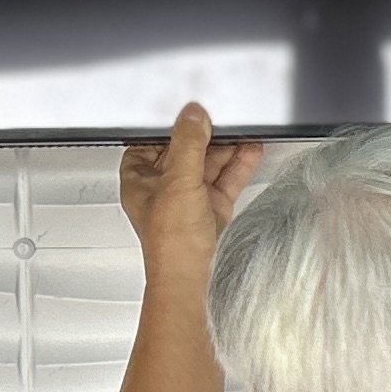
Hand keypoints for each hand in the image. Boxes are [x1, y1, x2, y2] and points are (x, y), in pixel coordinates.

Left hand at [118, 102, 261, 265]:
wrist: (191, 279)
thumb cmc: (170, 244)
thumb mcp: (178, 182)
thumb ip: (187, 144)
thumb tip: (192, 115)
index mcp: (140, 181)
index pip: (150, 143)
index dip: (168, 127)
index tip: (187, 112)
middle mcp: (163, 189)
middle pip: (184, 151)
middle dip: (205, 135)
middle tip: (222, 118)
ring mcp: (189, 199)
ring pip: (208, 164)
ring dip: (226, 147)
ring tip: (242, 129)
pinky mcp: (212, 209)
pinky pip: (226, 180)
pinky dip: (239, 165)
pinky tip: (250, 151)